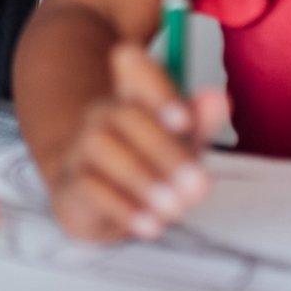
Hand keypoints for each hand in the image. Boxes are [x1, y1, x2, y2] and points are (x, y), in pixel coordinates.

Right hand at [45, 42, 228, 242]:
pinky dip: (123, 207)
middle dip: (165, 150)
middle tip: (199, 185)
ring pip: (102, 147)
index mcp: (132, 95)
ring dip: (143, 179)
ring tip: (176, 209)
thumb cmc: (147, 161)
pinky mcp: (70, 184)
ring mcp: (81, 147)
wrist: (93, 199)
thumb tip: (220, 98)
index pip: (133, 64)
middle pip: (125, 115)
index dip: (155, 86)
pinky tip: (151, 225)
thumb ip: (200, 121)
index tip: (184, 121)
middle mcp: (103, 114)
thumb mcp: (181, 142)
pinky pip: (88, 187)